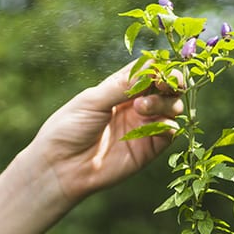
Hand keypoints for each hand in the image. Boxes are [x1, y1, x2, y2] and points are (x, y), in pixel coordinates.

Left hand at [25, 60, 182, 202]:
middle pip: (167, 87)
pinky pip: (170, 132)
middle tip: (161, 85)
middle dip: (170, 82)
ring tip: (141, 107)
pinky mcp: (148, 148)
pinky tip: (153, 124)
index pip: (149, 70)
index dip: (159, 67)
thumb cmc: (68, 129)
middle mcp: (135, 105)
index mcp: (119, 88)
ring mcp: (143, 126)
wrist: (60, 166)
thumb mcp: (92, 101)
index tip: (158, 69)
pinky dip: (169, 124)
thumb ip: (122, 86)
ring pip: (172, 107)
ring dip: (165, 102)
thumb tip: (152, 66)